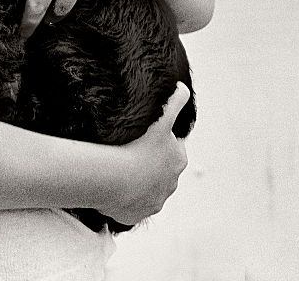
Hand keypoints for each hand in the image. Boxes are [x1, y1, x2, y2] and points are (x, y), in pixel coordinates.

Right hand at [97, 83, 190, 225]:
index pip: (172, 148)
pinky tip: (115, 187)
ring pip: (148, 187)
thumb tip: (183, 87)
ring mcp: (157, 199)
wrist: (118, 179)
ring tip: (119, 169)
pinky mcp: (140, 213)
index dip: (159, 140)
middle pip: (162, 168)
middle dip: (150, 161)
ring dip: (138, 180)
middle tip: (130, 151)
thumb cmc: (139, 147)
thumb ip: (175, 102)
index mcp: (178, 159)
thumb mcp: (161, 120)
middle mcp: (172, 182)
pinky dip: (127, 197)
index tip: (144, 137)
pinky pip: (134, 204)